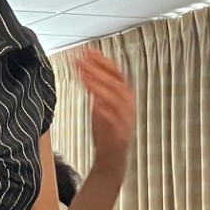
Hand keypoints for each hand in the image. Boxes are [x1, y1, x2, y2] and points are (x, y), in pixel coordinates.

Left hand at [74, 49, 134, 177]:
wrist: (111, 158)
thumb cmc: (106, 133)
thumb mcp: (99, 106)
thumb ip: (95, 90)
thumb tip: (84, 71)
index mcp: (124, 96)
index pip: (115, 72)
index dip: (102, 60)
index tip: (87, 51)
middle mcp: (128, 105)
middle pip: (116, 81)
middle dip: (99, 69)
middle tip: (82, 60)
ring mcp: (126, 119)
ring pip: (116, 97)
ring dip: (100, 85)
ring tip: (84, 76)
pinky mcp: (121, 133)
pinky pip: (114, 118)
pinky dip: (105, 109)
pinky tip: (94, 102)